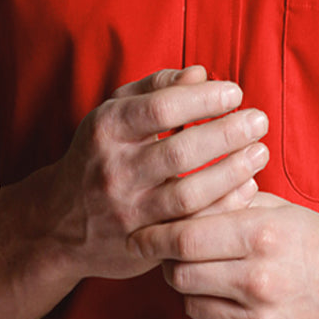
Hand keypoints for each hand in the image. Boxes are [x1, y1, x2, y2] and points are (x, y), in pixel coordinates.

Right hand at [40, 66, 269, 282]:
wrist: (58, 223)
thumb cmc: (98, 154)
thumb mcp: (113, 112)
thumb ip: (156, 87)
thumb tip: (201, 74)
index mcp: (107, 129)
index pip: (161, 108)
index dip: (203, 99)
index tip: (235, 93)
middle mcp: (114, 170)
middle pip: (180, 151)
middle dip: (227, 133)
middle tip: (259, 120)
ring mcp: (127, 211)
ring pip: (188, 195)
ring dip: (231, 172)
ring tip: (260, 152)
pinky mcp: (142, 244)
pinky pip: (191, 227)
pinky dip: (223, 207)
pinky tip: (247, 188)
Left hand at [132, 193, 318, 318]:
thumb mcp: (280, 211)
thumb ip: (229, 202)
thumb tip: (177, 194)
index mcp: (263, 236)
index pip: (185, 238)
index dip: (153, 237)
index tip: (138, 236)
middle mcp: (260, 281)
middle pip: (180, 274)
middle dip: (171, 263)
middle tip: (179, 256)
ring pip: (190, 305)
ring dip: (192, 292)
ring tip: (214, 279)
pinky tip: (228, 305)